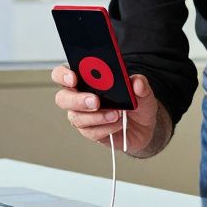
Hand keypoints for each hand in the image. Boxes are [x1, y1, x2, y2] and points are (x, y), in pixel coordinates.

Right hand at [51, 66, 166, 155]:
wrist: (143, 127)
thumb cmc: (136, 104)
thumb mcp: (143, 91)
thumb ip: (140, 84)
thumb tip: (137, 83)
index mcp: (85, 80)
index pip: (62, 74)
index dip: (63, 75)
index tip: (74, 78)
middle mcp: (79, 98)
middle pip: (63, 98)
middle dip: (77, 100)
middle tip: (95, 101)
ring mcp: (82, 116)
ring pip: (76, 118)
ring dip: (97, 117)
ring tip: (116, 114)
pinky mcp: (90, 132)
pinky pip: (90, 132)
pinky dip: (106, 128)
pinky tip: (117, 124)